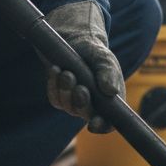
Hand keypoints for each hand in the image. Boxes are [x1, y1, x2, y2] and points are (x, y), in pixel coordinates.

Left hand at [44, 0, 122, 132]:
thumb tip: (111, 91)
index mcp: (109, 100)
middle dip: (82, 103)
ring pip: (68, 106)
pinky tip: (56, 70)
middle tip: (81, 88)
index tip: (94, 124)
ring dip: (66, 91)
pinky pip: (55, 97)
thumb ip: (109, 72)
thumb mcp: (104, 58)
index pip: (108, 122)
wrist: (73, 38)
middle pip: (86, 115)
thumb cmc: (93, 51)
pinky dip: (54, 85)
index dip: (102, 126)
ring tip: (67, 72)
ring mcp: (74, 101)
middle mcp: (92, 104)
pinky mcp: (59, 94)